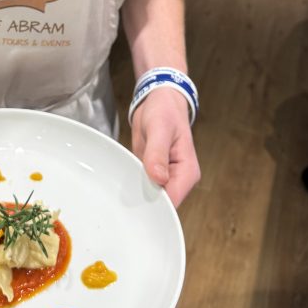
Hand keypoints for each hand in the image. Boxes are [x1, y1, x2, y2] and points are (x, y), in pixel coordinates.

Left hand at [129, 87, 199, 206]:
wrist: (158, 102)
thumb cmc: (164, 111)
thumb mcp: (159, 128)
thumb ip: (158, 153)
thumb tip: (158, 177)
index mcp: (187, 172)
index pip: (172, 200)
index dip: (154, 205)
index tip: (135, 205)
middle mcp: (178, 179)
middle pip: (161, 204)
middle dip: (144, 204)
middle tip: (122, 202)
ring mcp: (165, 178)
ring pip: (151, 198)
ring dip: (136, 197)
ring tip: (120, 195)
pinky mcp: (153, 174)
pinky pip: (142, 187)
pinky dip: (133, 187)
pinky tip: (121, 186)